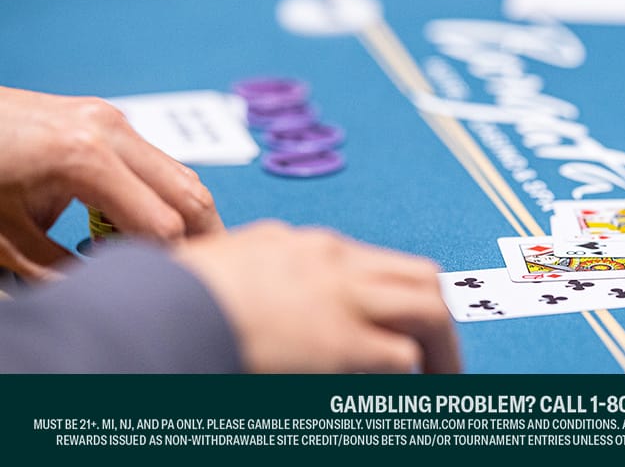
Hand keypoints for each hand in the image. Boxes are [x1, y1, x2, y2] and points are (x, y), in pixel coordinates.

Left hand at [0, 87, 223, 279]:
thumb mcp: (4, 239)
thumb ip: (62, 272)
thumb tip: (108, 293)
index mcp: (86, 159)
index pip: (161, 224)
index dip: (171, 265)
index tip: (168, 293)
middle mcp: (110, 131)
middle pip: (190, 193)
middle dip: (202, 238)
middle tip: (202, 275)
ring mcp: (111, 119)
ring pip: (180, 175)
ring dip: (185, 217)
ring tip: (171, 255)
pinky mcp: (105, 120)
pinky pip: (155, 162)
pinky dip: (162, 197)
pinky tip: (138, 226)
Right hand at [173, 221, 461, 373]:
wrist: (159, 309)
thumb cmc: (171, 293)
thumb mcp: (219, 266)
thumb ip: (250, 269)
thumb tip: (249, 285)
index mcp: (303, 246)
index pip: (370, 264)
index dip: (389, 295)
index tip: (393, 320)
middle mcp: (335, 262)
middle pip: (415, 275)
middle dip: (434, 310)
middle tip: (439, 348)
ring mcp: (345, 299)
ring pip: (428, 307)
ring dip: (443, 345)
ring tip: (446, 378)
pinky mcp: (345, 343)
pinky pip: (403, 358)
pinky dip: (414, 378)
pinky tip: (411, 397)